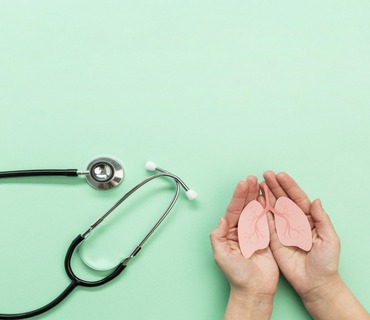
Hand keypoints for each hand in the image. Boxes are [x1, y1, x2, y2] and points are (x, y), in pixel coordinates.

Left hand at [210, 176, 278, 318]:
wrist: (254, 290)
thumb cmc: (236, 275)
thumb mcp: (221, 256)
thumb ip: (217, 236)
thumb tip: (221, 218)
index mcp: (230, 231)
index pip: (234, 209)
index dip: (238, 196)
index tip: (243, 183)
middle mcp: (242, 229)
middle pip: (246, 206)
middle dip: (248, 191)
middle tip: (253, 178)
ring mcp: (255, 232)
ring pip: (257, 210)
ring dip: (259, 196)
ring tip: (261, 182)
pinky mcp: (268, 237)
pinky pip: (268, 220)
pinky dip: (269, 208)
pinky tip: (270, 197)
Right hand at [261, 171, 340, 300]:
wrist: (315, 283)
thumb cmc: (326, 262)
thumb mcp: (329, 239)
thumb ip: (322, 219)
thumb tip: (316, 200)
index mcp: (308, 218)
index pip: (297, 198)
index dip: (289, 186)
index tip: (280, 175)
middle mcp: (294, 221)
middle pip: (283, 199)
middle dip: (274, 186)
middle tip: (265, 174)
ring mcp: (283, 229)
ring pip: (273, 208)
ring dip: (266, 195)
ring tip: (258, 183)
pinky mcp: (274, 239)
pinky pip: (266, 223)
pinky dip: (261, 212)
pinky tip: (256, 201)